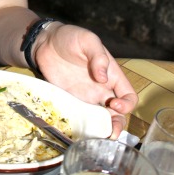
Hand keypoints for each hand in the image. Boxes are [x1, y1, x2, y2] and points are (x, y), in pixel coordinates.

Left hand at [35, 23, 137, 138]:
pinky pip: (81, 118)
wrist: (45, 42)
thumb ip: (98, 56)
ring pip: (101, 120)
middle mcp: (101, 89)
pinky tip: (81, 133)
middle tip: (110, 131)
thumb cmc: (70, 37)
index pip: (128, 95)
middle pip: (118, 114)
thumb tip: (104, 78)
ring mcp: (86, 97)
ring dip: (103, 130)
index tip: (115, 104)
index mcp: (111, 75)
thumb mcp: (87, 40)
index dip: (127, 104)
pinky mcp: (71, 102)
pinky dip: (84, 127)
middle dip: (117, 125)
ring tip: (99, 137)